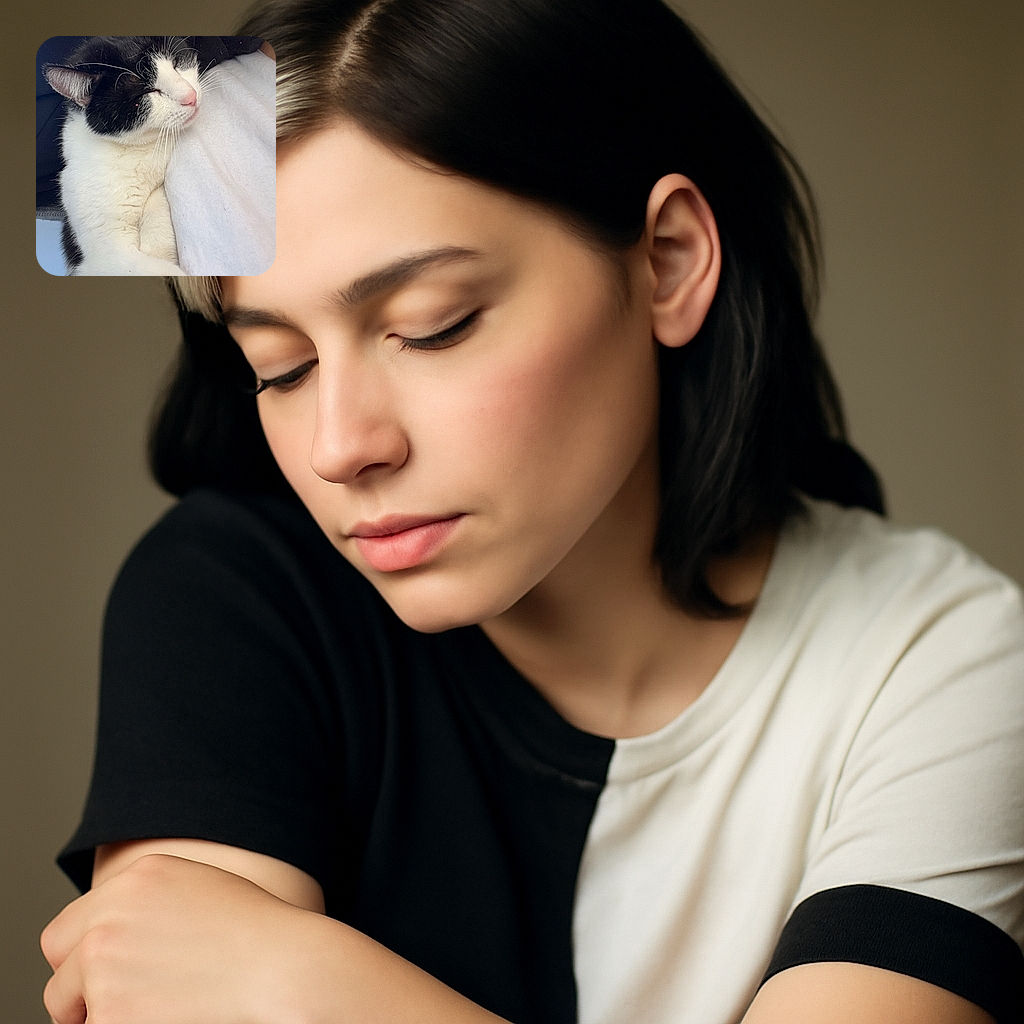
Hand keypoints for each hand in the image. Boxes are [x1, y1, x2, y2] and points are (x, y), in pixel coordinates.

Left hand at [41, 853, 318, 1023]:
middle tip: (123, 1002)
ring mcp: (106, 971)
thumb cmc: (255, 933)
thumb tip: (104, 935)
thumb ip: (143, 901)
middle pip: (60, 971)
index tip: (103, 975)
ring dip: (103, 1015)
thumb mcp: (197, 887)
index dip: (82, 958)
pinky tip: (169, 1015)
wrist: (282, 970)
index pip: (64, 931)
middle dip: (81, 992)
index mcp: (134, 880)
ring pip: (73, 1012)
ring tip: (160, 1006)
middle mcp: (109, 921)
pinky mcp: (111, 1018)